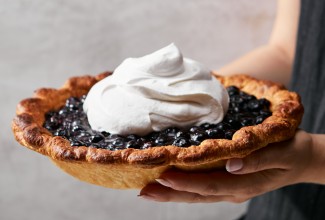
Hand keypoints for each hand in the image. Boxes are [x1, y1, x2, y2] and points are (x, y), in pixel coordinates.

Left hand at [139, 130, 314, 202]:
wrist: (302, 159)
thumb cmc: (292, 151)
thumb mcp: (281, 152)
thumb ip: (258, 160)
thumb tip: (232, 164)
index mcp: (245, 184)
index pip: (210, 185)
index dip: (186, 183)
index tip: (163, 176)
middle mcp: (234, 190)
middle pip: (197, 195)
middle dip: (170, 193)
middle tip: (143, 191)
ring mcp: (231, 189)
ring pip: (197, 194)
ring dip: (172, 192)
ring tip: (148, 190)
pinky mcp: (229, 183)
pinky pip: (203, 188)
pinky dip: (184, 187)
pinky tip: (169, 182)